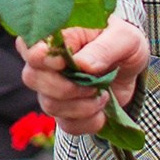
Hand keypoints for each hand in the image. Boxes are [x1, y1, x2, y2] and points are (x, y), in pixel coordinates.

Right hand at [20, 22, 152, 134]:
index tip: (62, 62)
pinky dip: (88, 122)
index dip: (38, 57)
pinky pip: (66, 124)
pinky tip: (103, 111)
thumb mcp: (126, 38)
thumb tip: (82, 64)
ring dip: (81, 106)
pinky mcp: (65, 111)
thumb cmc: (124, 42)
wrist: (132, 68)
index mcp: (56, 35)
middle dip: (65, 87)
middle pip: (32, 78)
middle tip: (94, 84)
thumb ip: (105, 48)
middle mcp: (47, 62)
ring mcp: (52, 88)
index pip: (28, 44)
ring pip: (49, 104)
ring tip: (104, 95)